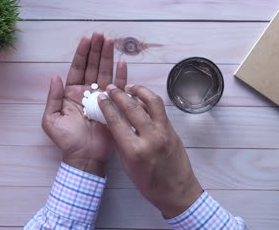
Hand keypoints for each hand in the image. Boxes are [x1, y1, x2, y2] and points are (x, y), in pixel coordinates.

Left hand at [42, 32, 126, 176]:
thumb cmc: (67, 141)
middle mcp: (87, 92)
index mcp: (72, 93)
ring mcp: (101, 98)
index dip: (82, 53)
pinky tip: (123, 63)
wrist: (85, 157)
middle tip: (101, 35)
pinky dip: (121, 76)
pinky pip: (118, 88)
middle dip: (97, 50)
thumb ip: (53, 97)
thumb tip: (54, 77)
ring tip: (111, 41)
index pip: (78, 68)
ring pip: (105, 73)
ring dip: (108, 57)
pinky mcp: (113, 105)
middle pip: (93, 66)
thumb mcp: (51, 120)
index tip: (87, 39)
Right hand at [98, 84, 202, 217]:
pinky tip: (142, 98)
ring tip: (129, 87)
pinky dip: (150, 100)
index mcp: (134, 150)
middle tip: (111, 88)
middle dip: (119, 94)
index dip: (107, 106)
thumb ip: (120, 142)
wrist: (177, 192)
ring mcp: (164, 132)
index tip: (101, 98)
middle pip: (132, 107)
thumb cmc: (150, 184)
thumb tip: (113, 123)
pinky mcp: (173, 130)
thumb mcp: (127, 165)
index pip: (116, 121)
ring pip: (151, 101)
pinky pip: (160, 109)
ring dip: (139, 91)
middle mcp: (150, 138)